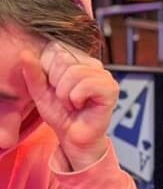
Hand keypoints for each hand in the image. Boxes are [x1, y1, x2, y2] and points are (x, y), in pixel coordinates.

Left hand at [19, 42, 117, 170]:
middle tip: (65, 99)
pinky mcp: (111, 89)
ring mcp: (105, 77)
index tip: (55, 89)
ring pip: (75, 73)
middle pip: (65, 60)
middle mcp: (94, 66)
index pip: (57, 51)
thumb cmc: (61, 115)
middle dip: (57, 84)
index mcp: (79, 62)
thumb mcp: (40, 92)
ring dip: (66, 94)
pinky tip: (82, 106)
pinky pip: (86, 85)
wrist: (73, 137)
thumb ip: (33, 73)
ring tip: (73, 104)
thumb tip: (25, 54)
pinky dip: (77, 98)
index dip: (49, 72)